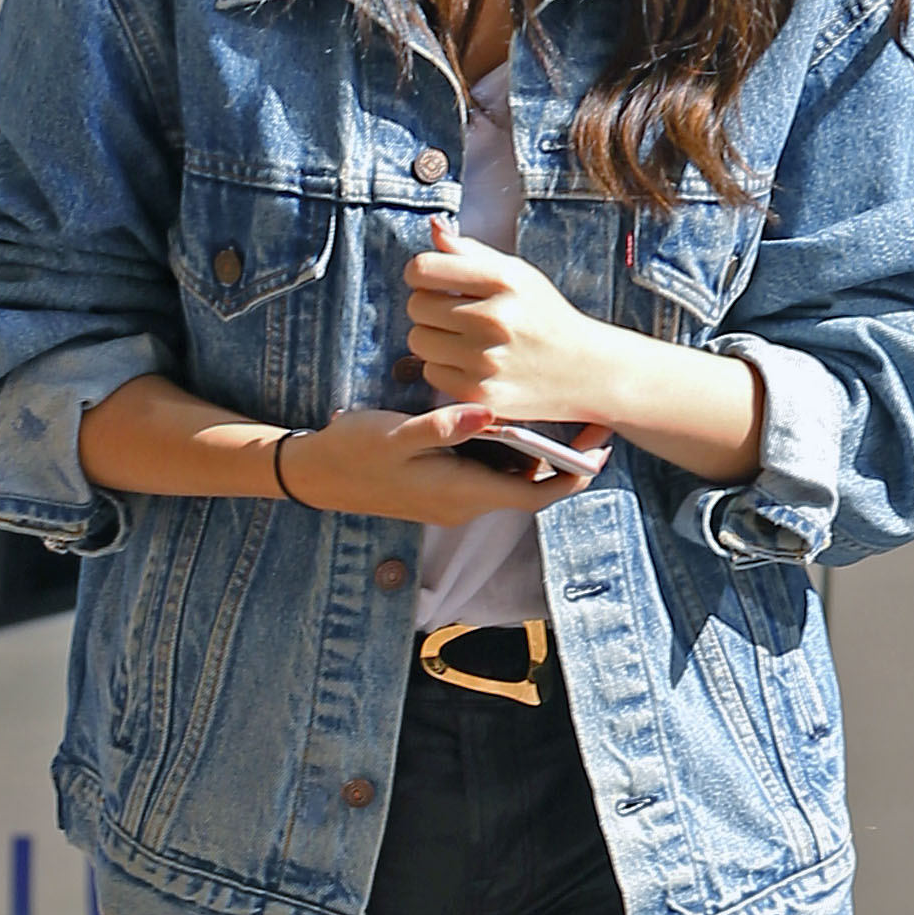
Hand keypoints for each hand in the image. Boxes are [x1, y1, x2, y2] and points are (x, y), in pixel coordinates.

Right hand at [280, 402, 564, 523]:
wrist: (314, 474)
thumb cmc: (353, 452)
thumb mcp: (396, 434)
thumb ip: (444, 425)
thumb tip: (488, 412)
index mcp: (459, 494)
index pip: (533, 496)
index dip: (572, 476)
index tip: (599, 450)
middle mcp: (463, 503)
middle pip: (529, 487)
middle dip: (563, 458)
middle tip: (590, 418)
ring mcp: (453, 497)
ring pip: (509, 478)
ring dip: (536, 451)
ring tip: (561, 410)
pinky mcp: (442, 485)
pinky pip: (487, 471)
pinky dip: (506, 449)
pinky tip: (511, 415)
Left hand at [404, 216, 631, 429]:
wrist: (584, 370)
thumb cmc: (545, 317)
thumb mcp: (517, 274)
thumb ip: (470, 251)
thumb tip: (434, 229)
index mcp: (503, 280)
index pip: (423, 268)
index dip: (421, 274)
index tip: (432, 282)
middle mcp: (494, 318)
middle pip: (416, 306)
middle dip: (428, 307)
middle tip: (452, 313)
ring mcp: (487, 359)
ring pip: (418, 341)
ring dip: (433, 339)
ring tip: (461, 339)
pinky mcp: (482, 392)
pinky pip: (432, 373)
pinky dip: (444, 369)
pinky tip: (470, 364)